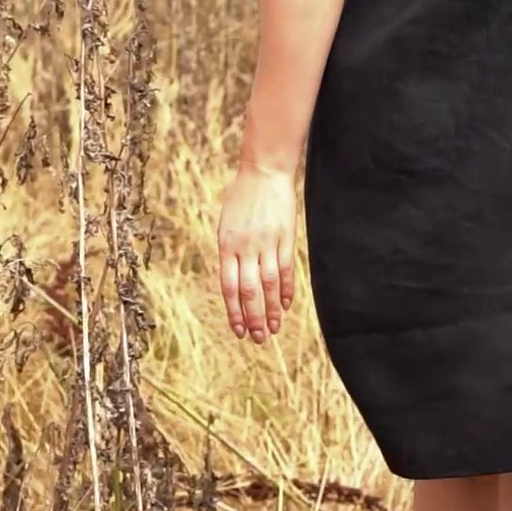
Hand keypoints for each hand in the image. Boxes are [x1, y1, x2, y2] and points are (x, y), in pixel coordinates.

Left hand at [217, 163, 296, 343]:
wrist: (264, 172)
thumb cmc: (241, 197)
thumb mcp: (225, 224)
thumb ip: (229, 252)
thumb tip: (232, 280)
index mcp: (227, 245)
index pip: (230, 287)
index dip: (234, 312)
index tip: (239, 331)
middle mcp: (246, 247)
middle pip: (250, 290)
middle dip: (254, 317)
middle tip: (259, 338)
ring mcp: (268, 242)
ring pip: (269, 283)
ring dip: (272, 309)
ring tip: (274, 329)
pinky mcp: (286, 237)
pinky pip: (286, 268)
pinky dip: (286, 288)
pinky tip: (286, 304)